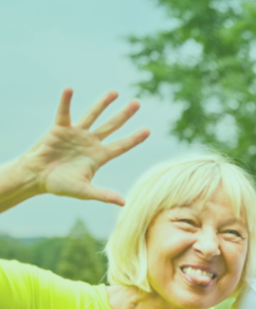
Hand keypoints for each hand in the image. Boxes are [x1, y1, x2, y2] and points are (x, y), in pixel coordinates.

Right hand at [20, 88, 149, 205]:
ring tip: (115, 92)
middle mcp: (90, 142)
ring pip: (93, 115)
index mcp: (99, 156)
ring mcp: (76, 134)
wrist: (37, 177)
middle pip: (112, 126)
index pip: (121, 146)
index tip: (148, 130)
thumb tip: (124, 203)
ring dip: (103, 103)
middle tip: (137, 102)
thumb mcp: (84, 191)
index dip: (134, 139)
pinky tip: (69, 89)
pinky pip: (64, 113)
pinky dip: (66, 101)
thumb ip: (103, 195)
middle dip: (124, 114)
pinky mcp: (59, 129)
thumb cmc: (60, 185)